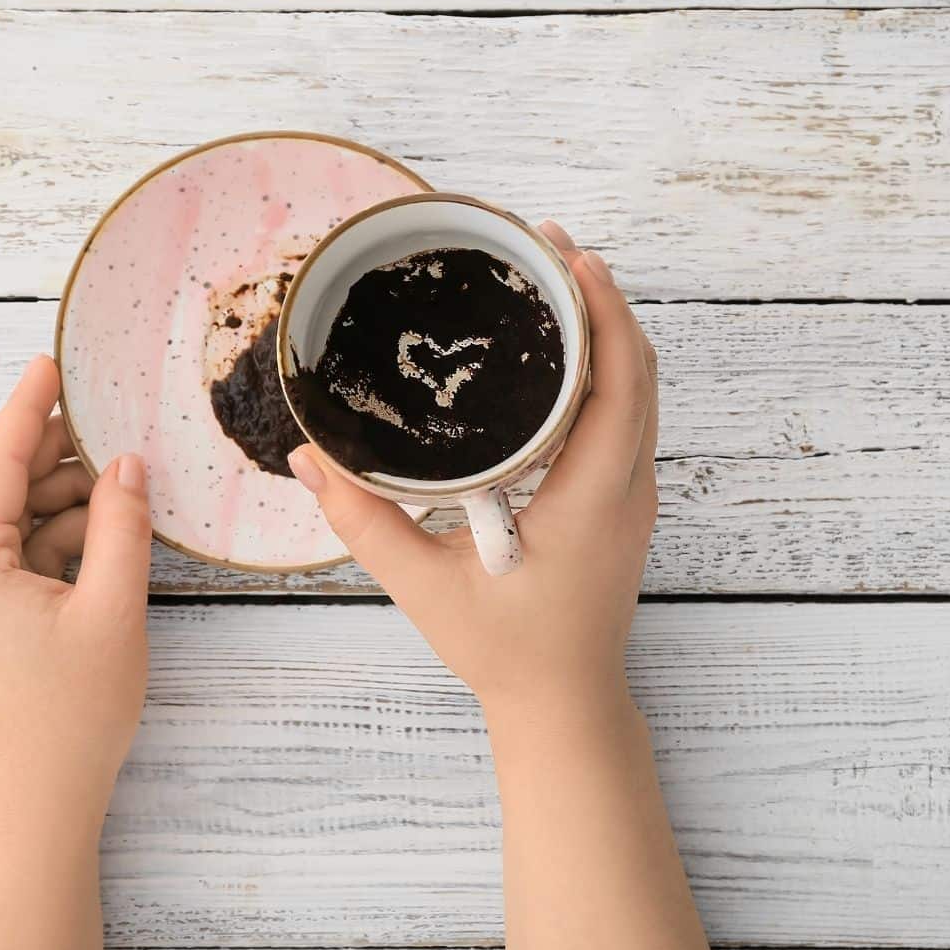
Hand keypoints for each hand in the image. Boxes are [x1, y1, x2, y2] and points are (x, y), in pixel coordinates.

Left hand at [0, 355, 151, 824]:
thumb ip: (119, 527)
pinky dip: (46, 540)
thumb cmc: (70, 715)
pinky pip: (3, 558)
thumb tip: (125, 467)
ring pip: (1, 523)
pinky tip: (96, 535)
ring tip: (114, 488)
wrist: (35, 802)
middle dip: (47, 455)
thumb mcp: (111, 610)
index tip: (47, 364)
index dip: (25, 409)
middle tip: (101, 424)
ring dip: (54, 501)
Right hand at [287, 223, 657, 725]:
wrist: (564, 704)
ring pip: (640, 392)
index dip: (604, 312)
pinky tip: (559, 354)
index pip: (619, 385)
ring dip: (607, 331)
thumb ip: (363, 521)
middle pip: (640, 371)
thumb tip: (309, 456)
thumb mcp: (424, 587)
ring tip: (553, 280)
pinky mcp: (621, 505)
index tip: (570, 256)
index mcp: (590, 501)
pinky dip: (605, 370)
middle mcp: (625, 490)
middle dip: (603, 299)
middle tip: (546, 246)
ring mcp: (631, 498)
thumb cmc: (503, 652)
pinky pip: (627, 417)